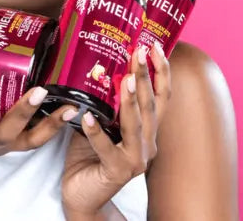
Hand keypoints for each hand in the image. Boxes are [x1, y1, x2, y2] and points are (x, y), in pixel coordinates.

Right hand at [0, 53, 73, 167]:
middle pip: (5, 131)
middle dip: (23, 112)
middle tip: (38, 90)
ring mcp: (4, 145)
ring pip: (29, 140)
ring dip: (51, 124)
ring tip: (70, 106)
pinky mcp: (17, 146)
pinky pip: (38, 139)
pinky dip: (56, 126)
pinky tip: (70, 110)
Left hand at [62, 42, 170, 216]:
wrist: (82, 195)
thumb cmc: (89, 155)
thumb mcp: (99, 122)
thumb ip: (102, 102)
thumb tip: (93, 69)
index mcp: (145, 129)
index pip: (159, 97)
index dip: (161, 72)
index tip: (155, 47)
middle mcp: (146, 143)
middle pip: (149, 105)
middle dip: (145, 76)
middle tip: (139, 52)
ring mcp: (134, 159)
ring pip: (135, 126)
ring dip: (131, 102)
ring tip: (126, 80)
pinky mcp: (116, 172)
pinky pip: (106, 149)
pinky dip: (97, 133)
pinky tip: (88, 117)